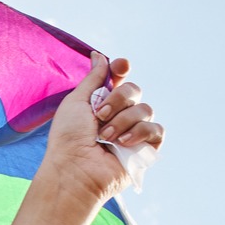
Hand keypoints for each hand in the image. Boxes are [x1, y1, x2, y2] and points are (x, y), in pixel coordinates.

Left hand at [37, 52, 162, 203]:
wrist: (74, 169)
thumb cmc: (68, 138)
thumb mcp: (77, 101)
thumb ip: (93, 78)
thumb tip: (98, 55)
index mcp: (102, 104)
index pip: (120, 78)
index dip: (122, 69)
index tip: (119, 67)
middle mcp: (119, 116)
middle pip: (134, 90)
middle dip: (117, 100)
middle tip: (99, 117)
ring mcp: (133, 133)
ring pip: (145, 109)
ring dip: (123, 121)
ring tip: (105, 137)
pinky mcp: (145, 149)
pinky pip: (156, 129)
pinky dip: (139, 132)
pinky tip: (122, 143)